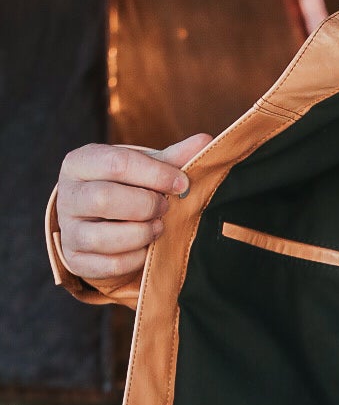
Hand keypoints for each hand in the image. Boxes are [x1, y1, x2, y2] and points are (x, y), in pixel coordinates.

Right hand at [56, 133, 210, 281]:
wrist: (99, 219)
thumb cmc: (125, 186)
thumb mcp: (144, 168)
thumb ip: (172, 157)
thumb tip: (206, 140)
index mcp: (80, 163)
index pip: (117, 163)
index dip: (156, 174)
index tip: (182, 183)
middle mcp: (67, 196)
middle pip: (104, 199)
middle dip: (146, 205)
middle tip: (165, 207)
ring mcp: (68, 230)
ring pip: (104, 236)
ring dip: (142, 233)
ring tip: (158, 227)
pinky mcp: (76, 260)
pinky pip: (110, 264)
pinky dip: (137, 258)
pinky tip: (147, 248)